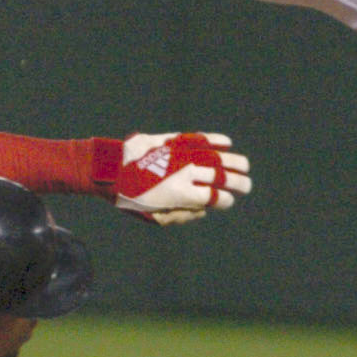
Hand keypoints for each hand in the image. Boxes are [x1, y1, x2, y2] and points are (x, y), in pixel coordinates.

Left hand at [114, 132, 251, 224]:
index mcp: (181, 195)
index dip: (225, 201)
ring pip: (216, 156)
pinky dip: (215, 140)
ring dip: (234, 162)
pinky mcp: (173, 140)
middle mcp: (185, 173)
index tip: (227, 201)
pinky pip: (199, 139)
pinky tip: (226, 142)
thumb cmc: (130, 198)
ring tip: (244, 166)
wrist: (109, 169)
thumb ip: (181, 216)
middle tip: (246, 186)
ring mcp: (181, 154)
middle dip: (239, 183)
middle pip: (222, 177)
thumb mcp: (153, 217)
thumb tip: (202, 211)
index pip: (215, 198)